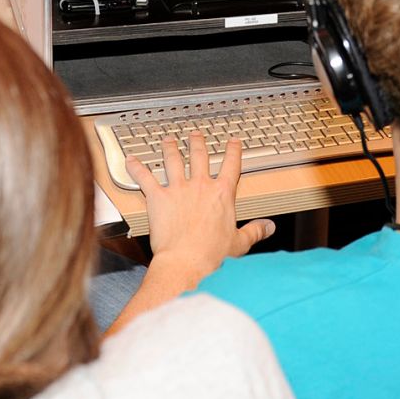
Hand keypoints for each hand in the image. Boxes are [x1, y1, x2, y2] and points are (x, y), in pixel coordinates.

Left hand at [125, 133, 275, 277]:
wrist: (187, 262)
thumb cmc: (212, 255)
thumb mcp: (239, 243)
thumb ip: (255, 231)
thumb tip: (268, 227)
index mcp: (222, 194)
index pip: (231, 165)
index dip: (233, 151)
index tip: (233, 143)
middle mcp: (200, 186)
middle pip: (199, 156)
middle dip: (198, 143)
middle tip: (196, 136)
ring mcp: (178, 189)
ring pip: (173, 160)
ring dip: (170, 148)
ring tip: (168, 141)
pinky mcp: (158, 198)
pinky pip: (144, 177)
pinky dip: (136, 168)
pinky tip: (131, 160)